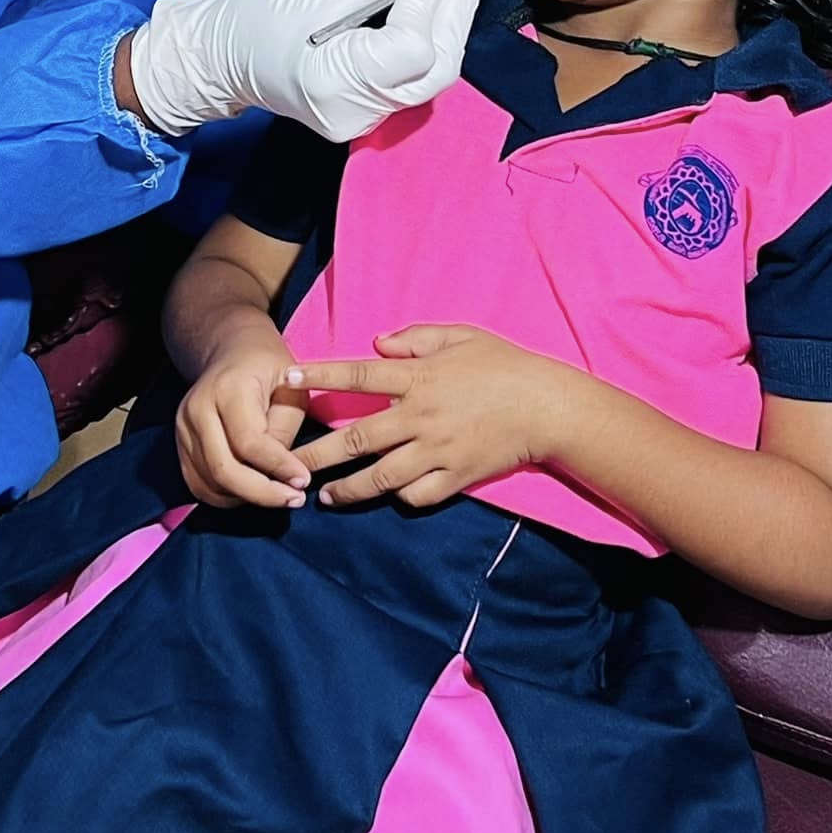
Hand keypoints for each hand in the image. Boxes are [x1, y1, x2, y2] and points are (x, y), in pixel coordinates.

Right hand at [128, 0, 487, 142]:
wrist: (225, 56)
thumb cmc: (261, 17)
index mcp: (334, 84)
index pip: (411, 47)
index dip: (430, 1)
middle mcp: (355, 113)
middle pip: (435, 67)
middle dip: (457, 9)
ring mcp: (366, 121)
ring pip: (433, 73)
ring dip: (451, 21)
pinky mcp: (373, 114)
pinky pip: (418, 77)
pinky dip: (432, 37)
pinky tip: (438, 3)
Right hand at [176, 336, 310, 509]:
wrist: (232, 350)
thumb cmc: (269, 367)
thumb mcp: (292, 387)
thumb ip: (284, 432)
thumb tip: (281, 476)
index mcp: (228, 388)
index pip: (249, 442)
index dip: (278, 467)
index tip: (303, 482)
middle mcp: (197, 409)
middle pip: (224, 469)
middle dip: (262, 493)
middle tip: (294, 499)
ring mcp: (183, 428)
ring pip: (210, 483)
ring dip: (246, 499)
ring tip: (278, 496)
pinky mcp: (180, 445)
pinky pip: (199, 485)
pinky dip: (226, 497)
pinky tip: (253, 492)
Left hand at [287, 326, 569, 508]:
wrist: (546, 406)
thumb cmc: (503, 364)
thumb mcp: (460, 335)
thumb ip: (415, 339)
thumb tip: (376, 344)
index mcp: (418, 377)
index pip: (357, 376)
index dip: (320, 377)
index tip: (288, 380)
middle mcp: (420, 417)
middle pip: (356, 439)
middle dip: (315, 453)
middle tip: (284, 464)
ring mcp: (437, 451)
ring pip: (380, 477)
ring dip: (347, 488)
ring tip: (323, 496)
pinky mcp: (455, 476)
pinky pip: (416, 494)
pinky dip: (398, 496)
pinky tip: (385, 494)